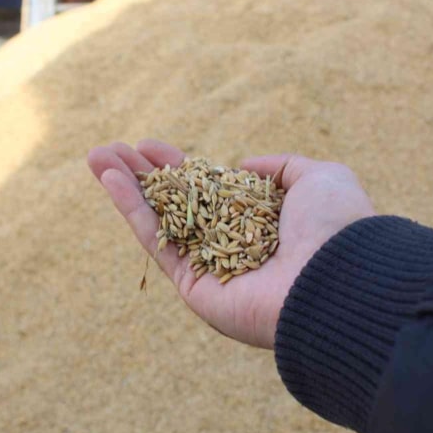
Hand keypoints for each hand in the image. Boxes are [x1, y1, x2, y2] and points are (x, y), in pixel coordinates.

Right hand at [88, 140, 374, 348]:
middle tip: (108, 150)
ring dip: (125, 188)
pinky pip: (157, 241)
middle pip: (175, 203)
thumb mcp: (318, 178)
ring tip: (95, 157)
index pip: (208, 190)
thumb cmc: (333, 226)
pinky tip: (111, 180)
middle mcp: (231, 244)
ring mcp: (209, 267)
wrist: (336, 281)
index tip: (149, 146)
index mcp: (258, 221)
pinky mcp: (193, 286)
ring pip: (158, 220)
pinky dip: (131, 210)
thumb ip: (282, 166)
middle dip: (142, 175)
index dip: (177, 167)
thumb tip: (243, 166)